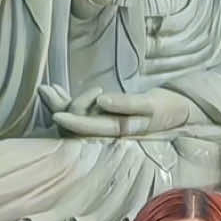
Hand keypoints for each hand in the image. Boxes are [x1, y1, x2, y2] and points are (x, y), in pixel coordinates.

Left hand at [43, 85, 196, 138]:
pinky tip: (56, 90)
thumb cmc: (165, 108)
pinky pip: (83, 111)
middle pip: (79, 124)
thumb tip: (100, 102)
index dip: (73, 122)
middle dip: (60, 108)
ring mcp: (106, 124)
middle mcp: (110, 131)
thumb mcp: (149, 105)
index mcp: (118, 132)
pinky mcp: (106, 116)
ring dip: (60, 103)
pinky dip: (69, 101)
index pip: (91, 129)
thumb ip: (127, 105)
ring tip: (46, 88)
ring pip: (78, 117)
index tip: (55, 114)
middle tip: (44, 90)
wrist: (176, 111)